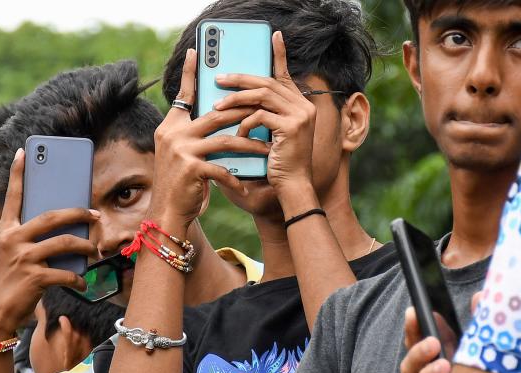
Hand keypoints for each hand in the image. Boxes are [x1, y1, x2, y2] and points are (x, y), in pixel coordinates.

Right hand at [0, 149, 100, 336]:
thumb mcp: (12, 257)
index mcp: (5, 232)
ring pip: (65, 242)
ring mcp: (23, 258)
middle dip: (78, 212)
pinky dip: (78, 279)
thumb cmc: (8, 284)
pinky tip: (82, 283)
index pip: (13, 197)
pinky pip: (66, 272)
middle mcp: (12, 240)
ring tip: (94, 250)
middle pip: (52, 216)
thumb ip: (31, 241)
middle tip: (95, 213)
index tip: (24, 152)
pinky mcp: (34, 278)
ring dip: (85, 246)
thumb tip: (66, 232)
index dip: (18, 174)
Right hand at [151, 48, 269, 228]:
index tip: (196, 51)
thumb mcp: (183, 153)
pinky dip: (235, 178)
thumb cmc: (181, 183)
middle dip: (244, 113)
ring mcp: (181, 150)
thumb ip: (195, 134)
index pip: (184, 94)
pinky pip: (222, 168)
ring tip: (267, 151)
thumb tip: (219, 116)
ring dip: (249, 146)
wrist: (167, 212)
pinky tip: (245, 186)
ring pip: (225, 139)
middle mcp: (173, 134)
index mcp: (171, 126)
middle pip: (216, 114)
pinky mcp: (191, 168)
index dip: (191, 73)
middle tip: (266, 112)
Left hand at [213, 31, 317, 213]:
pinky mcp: (292, 127)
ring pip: (262, 96)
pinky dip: (245, 124)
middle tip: (219, 78)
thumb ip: (260, 115)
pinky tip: (237, 134)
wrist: (291, 188)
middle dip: (240, 79)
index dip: (279, 55)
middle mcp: (304, 106)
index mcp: (300, 105)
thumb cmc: (276, 164)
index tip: (274, 36)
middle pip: (267, 82)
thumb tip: (236, 99)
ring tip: (217, 106)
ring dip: (236, 99)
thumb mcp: (268, 135)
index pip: (285, 75)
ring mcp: (300, 115)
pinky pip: (261, 116)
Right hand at [399, 292, 480, 372]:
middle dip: (417, 350)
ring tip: (445, 366)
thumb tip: (481, 297)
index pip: (417, 340)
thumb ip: (480, 324)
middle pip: (411, 364)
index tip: (414, 312)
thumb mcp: (481, 351)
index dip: (413, 327)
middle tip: (433, 341)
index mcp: (438, 359)